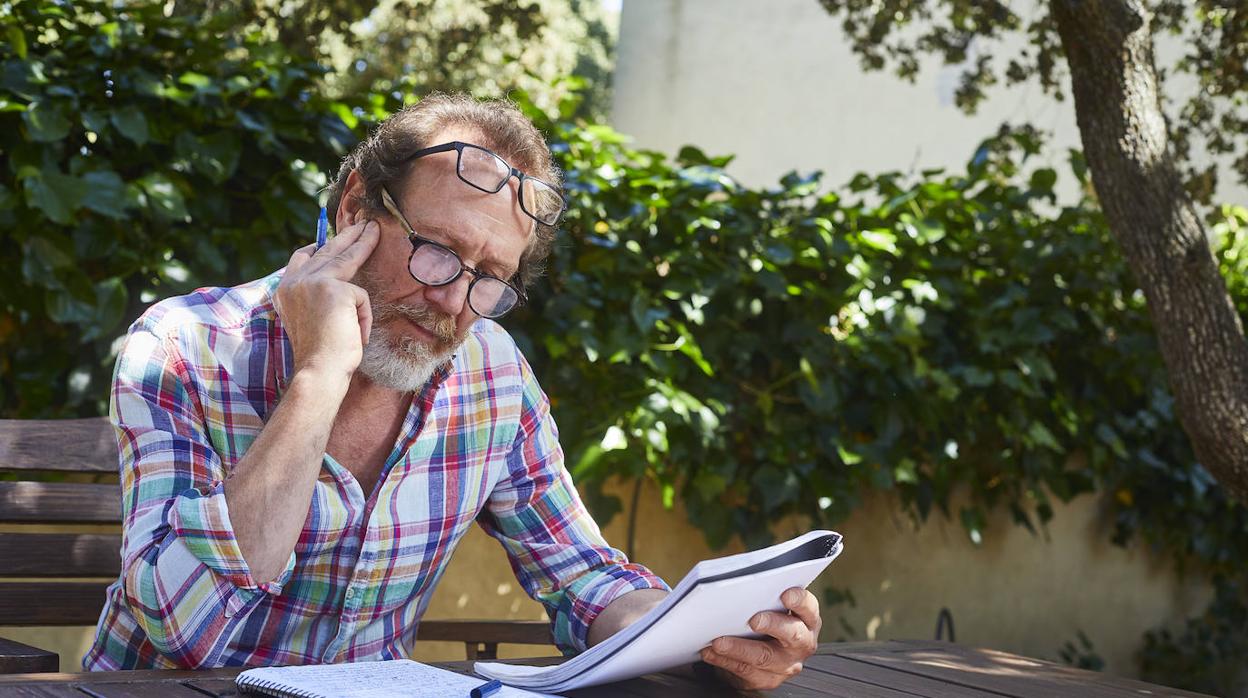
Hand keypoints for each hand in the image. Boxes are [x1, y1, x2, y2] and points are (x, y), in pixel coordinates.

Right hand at [274, 218, 379, 382]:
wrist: (319, 370)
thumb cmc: (320, 353)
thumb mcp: (311, 319)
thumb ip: (316, 297)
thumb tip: (337, 279)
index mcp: (285, 290)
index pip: (302, 258)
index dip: (318, 247)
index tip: (328, 239)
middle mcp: (295, 282)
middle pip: (326, 251)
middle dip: (347, 236)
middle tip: (362, 224)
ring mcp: (313, 282)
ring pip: (346, 258)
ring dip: (363, 242)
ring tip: (375, 229)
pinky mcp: (334, 288)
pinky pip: (361, 295)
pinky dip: (363, 316)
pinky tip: (357, 332)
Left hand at [699, 587, 820, 690]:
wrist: (761, 654)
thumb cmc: (766, 619)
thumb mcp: (772, 606)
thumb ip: (765, 595)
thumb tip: (739, 584)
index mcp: (807, 620)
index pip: (809, 608)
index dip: (799, 601)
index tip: (785, 594)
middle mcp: (802, 643)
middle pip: (792, 634)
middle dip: (772, 625)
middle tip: (753, 620)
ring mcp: (786, 664)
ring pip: (763, 657)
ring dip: (738, 648)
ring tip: (718, 641)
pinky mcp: (767, 679)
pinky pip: (745, 671)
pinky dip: (724, 660)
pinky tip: (710, 651)